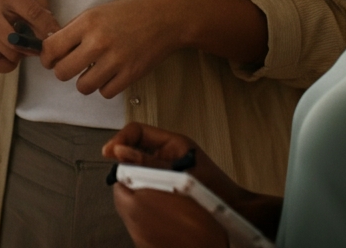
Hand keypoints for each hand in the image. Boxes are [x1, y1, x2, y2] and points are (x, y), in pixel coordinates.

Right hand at [0, 0, 59, 73]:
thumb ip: (41, 4)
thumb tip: (50, 28)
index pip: (33, 13)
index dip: (48, 27)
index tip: (58, 36)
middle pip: (18, 39)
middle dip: (35, 46)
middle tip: (42, 47)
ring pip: (9, 53)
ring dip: (22, 54)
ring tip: (26, 46)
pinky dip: (7, 65)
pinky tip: (12, 56)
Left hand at [40, 0, 181, 97]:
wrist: (164, 19)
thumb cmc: (130, 13)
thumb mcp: (98, 11)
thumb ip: (75, 28)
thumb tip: (53, 46)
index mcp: (88, 22)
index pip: (52, 47)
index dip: (47, 57)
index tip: (50, 60)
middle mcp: (98, 41)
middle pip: (63, 72)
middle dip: (63, 71)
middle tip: (70, 67)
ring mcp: (115, 60)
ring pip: (83, 87)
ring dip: (85, 81)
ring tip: (93, 71)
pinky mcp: (130, 75)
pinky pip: (105, 93)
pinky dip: (105, 87)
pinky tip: (110, 74)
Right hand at [105, 124, 283, 238]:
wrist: (235, 213)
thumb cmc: (217, 190)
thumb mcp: (180, 172)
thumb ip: (149, 163)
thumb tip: (122, 152)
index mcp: (172, 142)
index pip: (138, 131)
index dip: (121, 139)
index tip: (109, 152)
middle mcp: (167, 154)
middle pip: (135, 149)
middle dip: (123, 158)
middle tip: (116, 170)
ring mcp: (166, 170)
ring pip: (138, 167)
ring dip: (131, 174)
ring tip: (127, 184)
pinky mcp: (166, 186)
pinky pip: (145, 182)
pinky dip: (139, 188)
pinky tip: (139, 196)